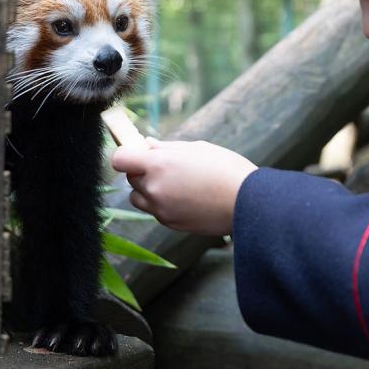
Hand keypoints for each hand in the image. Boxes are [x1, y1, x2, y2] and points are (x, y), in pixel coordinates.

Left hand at [111, 139, 257, 235]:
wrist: (248, 203)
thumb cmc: (225, 169)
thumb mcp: (197, 148)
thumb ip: (167, 148)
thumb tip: (147, 145)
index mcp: (158, 165)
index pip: (120, 159)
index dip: (126, 154)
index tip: (137, 152)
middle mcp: (154, 189)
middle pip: (131, 178)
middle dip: (143, 171)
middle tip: (167, 166)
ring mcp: (161, 210)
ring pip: (139, 198)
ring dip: (149, 190)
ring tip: (176, 184)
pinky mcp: (171, 224)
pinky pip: (156, 211)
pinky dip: (164, 204)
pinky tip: (187, 197)